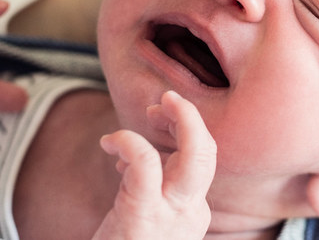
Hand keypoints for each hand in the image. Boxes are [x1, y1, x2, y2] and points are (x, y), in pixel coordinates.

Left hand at [93, 91, 215, 239]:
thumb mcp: (141, 219)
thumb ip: (145, 188)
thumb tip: (131, 155)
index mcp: (191, 212)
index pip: (202, 159)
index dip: (184, 129)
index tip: (157, 119)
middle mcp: (191, 214)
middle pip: (209, 153)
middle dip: (192, 117)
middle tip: (167, 98)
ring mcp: (172, 217)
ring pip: (195, 156)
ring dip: (177, 119)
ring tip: (147, 112)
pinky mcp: (142, 218)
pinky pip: (146, 164)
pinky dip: (130, 141)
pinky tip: (110, 142)